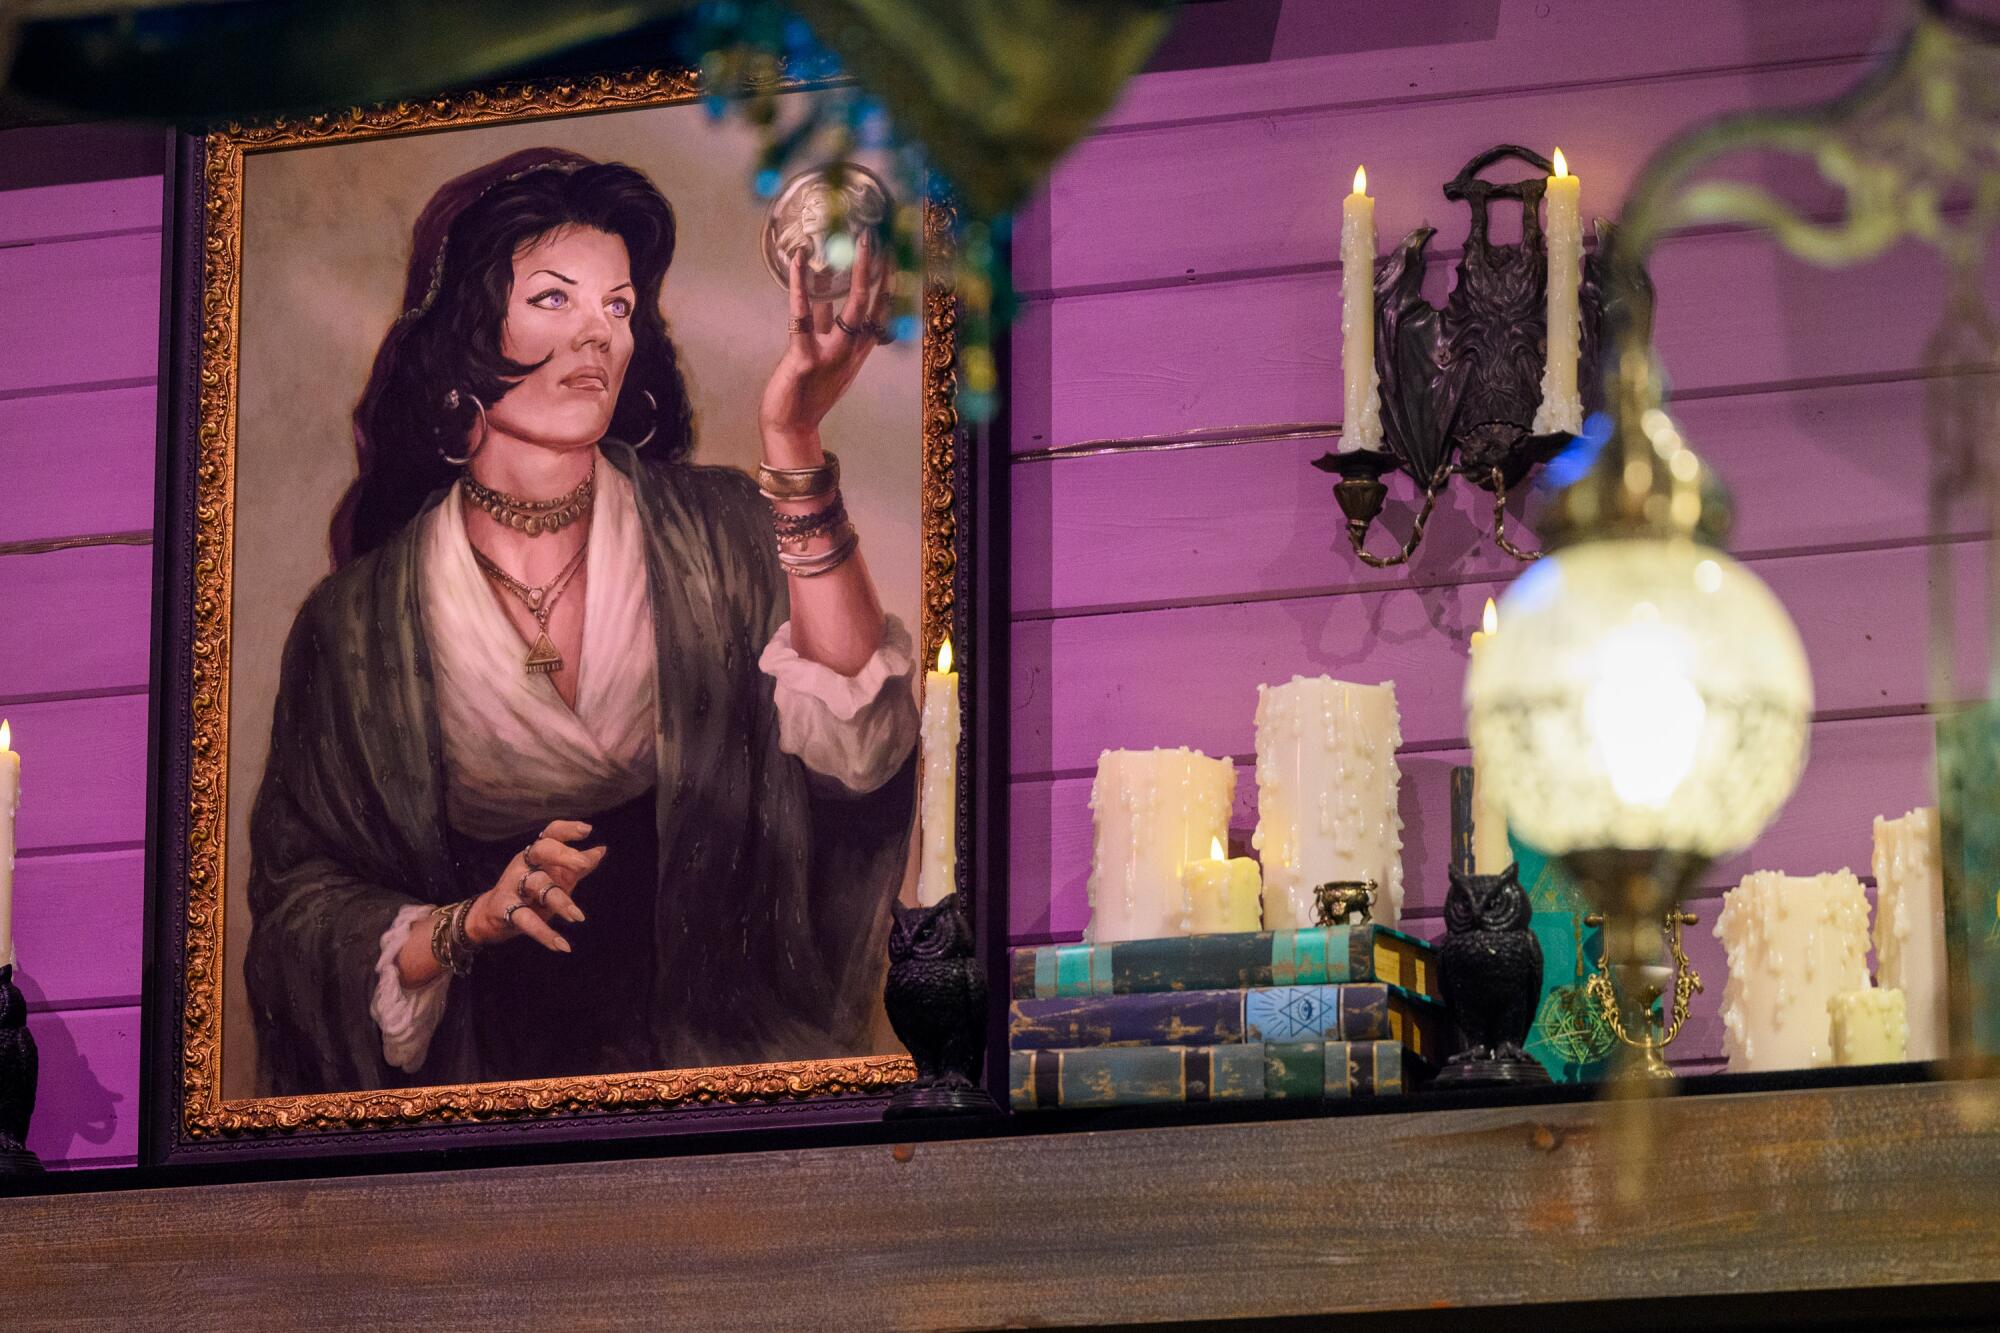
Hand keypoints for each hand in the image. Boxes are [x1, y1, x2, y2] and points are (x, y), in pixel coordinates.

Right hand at [463, 819, 606, 953]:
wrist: (492, 916)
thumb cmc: (530, 892)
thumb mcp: (555, 878)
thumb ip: (578, 866)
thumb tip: (601, 850)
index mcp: (536, 854)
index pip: (551, 834)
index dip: (567, 829)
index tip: (587, 830)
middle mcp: (524, 864)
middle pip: (542, 850)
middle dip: (563, 855)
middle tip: (583, 864)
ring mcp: (512, 885)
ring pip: (538, 885)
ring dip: (560, 900)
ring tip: (578, 917)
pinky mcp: (505, 909)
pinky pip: (526, 920)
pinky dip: (545, 934)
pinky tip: (562, 945)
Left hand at [758, 230, 892, 461]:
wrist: (790, 429)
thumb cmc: (805, 394)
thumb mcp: (822, 360)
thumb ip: (825, 330)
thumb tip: (824, 301)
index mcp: (855, 352)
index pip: (877, 313)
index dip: (884, 284)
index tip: (887, 256)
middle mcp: (850, 353)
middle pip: (872, 306)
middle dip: (877, 271)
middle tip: (876, 239)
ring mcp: (830, 356)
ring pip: (852, 311)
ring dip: (856, 275)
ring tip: (858, 245)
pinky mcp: (804, 360)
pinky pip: (802, 318)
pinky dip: (799, 287)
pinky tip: (798, 261)